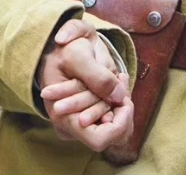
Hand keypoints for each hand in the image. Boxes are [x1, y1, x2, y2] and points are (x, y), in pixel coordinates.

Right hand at [39, 20, 132, 152]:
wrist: (62, 47)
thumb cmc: (64, 51)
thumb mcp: (77, 56)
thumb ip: (98, 77)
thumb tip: (119, 97)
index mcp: (64, 118)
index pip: (99, 139)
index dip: (117, 124)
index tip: (123, 99)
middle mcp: (74, 127)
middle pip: (113, 135)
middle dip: (122, 108)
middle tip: (120, 78)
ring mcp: (84, 122)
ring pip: (118, 127)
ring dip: (122, 102)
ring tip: (119, 76)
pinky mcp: (93, 115)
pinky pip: (116, 116)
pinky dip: (121, 99)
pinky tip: (118, 79)